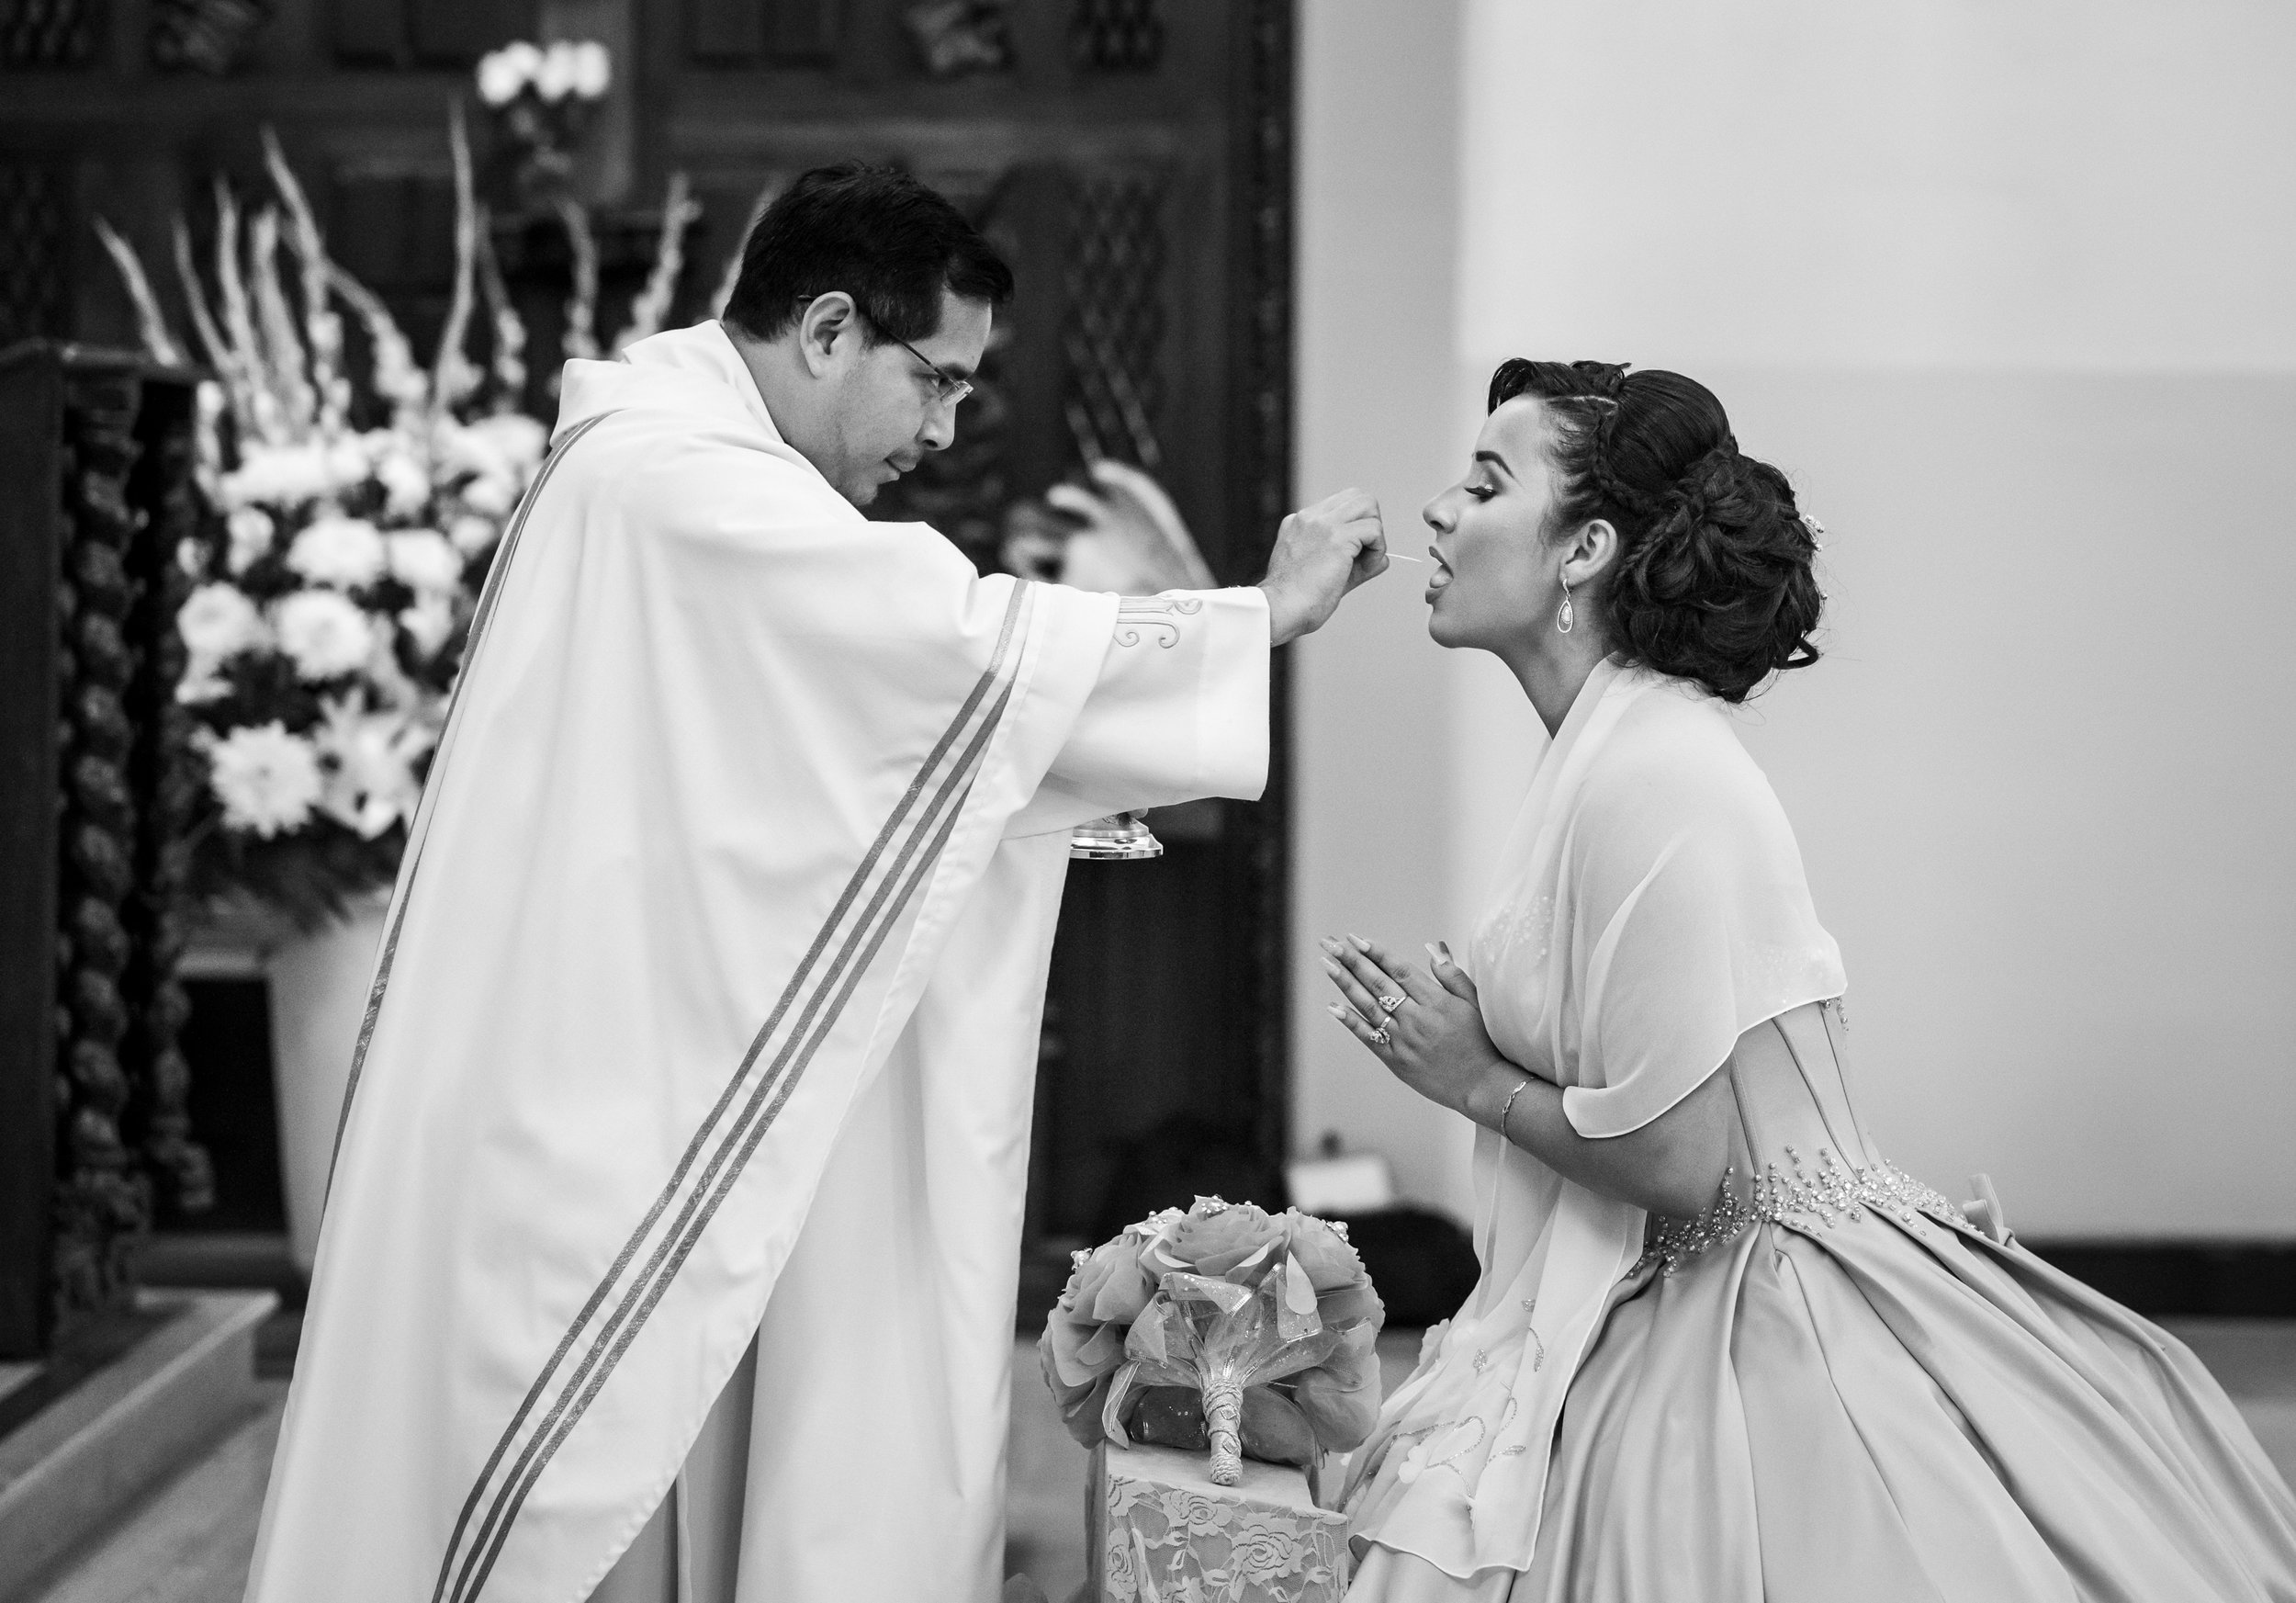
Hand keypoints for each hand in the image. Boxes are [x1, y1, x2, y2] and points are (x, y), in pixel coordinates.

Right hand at [1259, 489, 1386, 645]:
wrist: (1280, 610)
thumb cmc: (1296, 601)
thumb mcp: (1320, 572)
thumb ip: (1352, 561)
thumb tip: (1383, 560)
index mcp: (1299, 522)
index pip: (1340, 505)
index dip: (1355, 527)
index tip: (1353, 554)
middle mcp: (1310, 517)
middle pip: (1358, 497)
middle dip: (1370, 522)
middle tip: (1365, 552)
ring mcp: (1323, 524)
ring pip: (1368, 504)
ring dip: (1375, 532)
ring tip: (1366, 559)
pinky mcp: (1338, 537)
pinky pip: (1374, 529)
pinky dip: (1378, 548)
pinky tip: (1367, 566)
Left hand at [1321, 934, 1508, 1119]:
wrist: (1481, 1086)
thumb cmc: (1480, 1042)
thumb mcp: (1474, 1004)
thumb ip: (1452, 975)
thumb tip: (1433, 948)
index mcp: (1437, 1002)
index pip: (1400, 971)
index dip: (1377, 953)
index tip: (1357, 938)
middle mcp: (1417, 1019)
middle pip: (1379, 984)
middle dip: (1353, 961)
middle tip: (1332, 943)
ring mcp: (1404, 1041)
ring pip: (1369, 1007)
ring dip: (1345, 983)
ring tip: (1327, 964)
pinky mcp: (1396, 1061)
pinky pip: (1369, 1037)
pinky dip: (1350, 1021)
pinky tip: (1333, 1006)